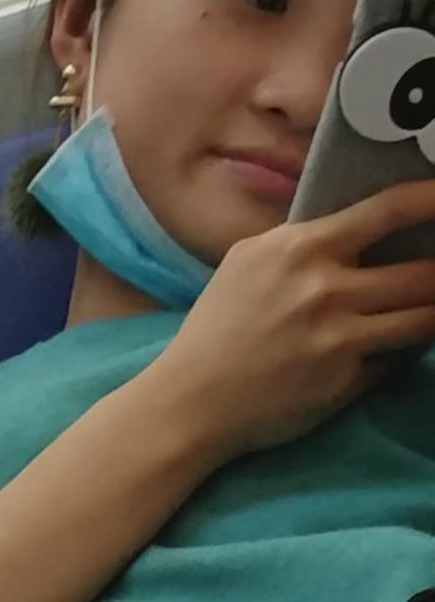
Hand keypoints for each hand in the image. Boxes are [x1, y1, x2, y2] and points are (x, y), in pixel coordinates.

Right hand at [146, 181, 434, 465]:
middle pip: (423, 272)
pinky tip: (391, 348)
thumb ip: (301, 241)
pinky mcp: (344, 382)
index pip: (389, 209)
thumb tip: (354, 229)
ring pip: (423, 319)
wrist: (190, 402)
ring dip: (434, 313)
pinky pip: (395, 359)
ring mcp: (339, 339)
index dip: (433, 199)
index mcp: (303, 248)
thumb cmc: (216, 328)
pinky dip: (399, 352)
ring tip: (429, 310)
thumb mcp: (250, 260)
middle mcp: (326, 289)